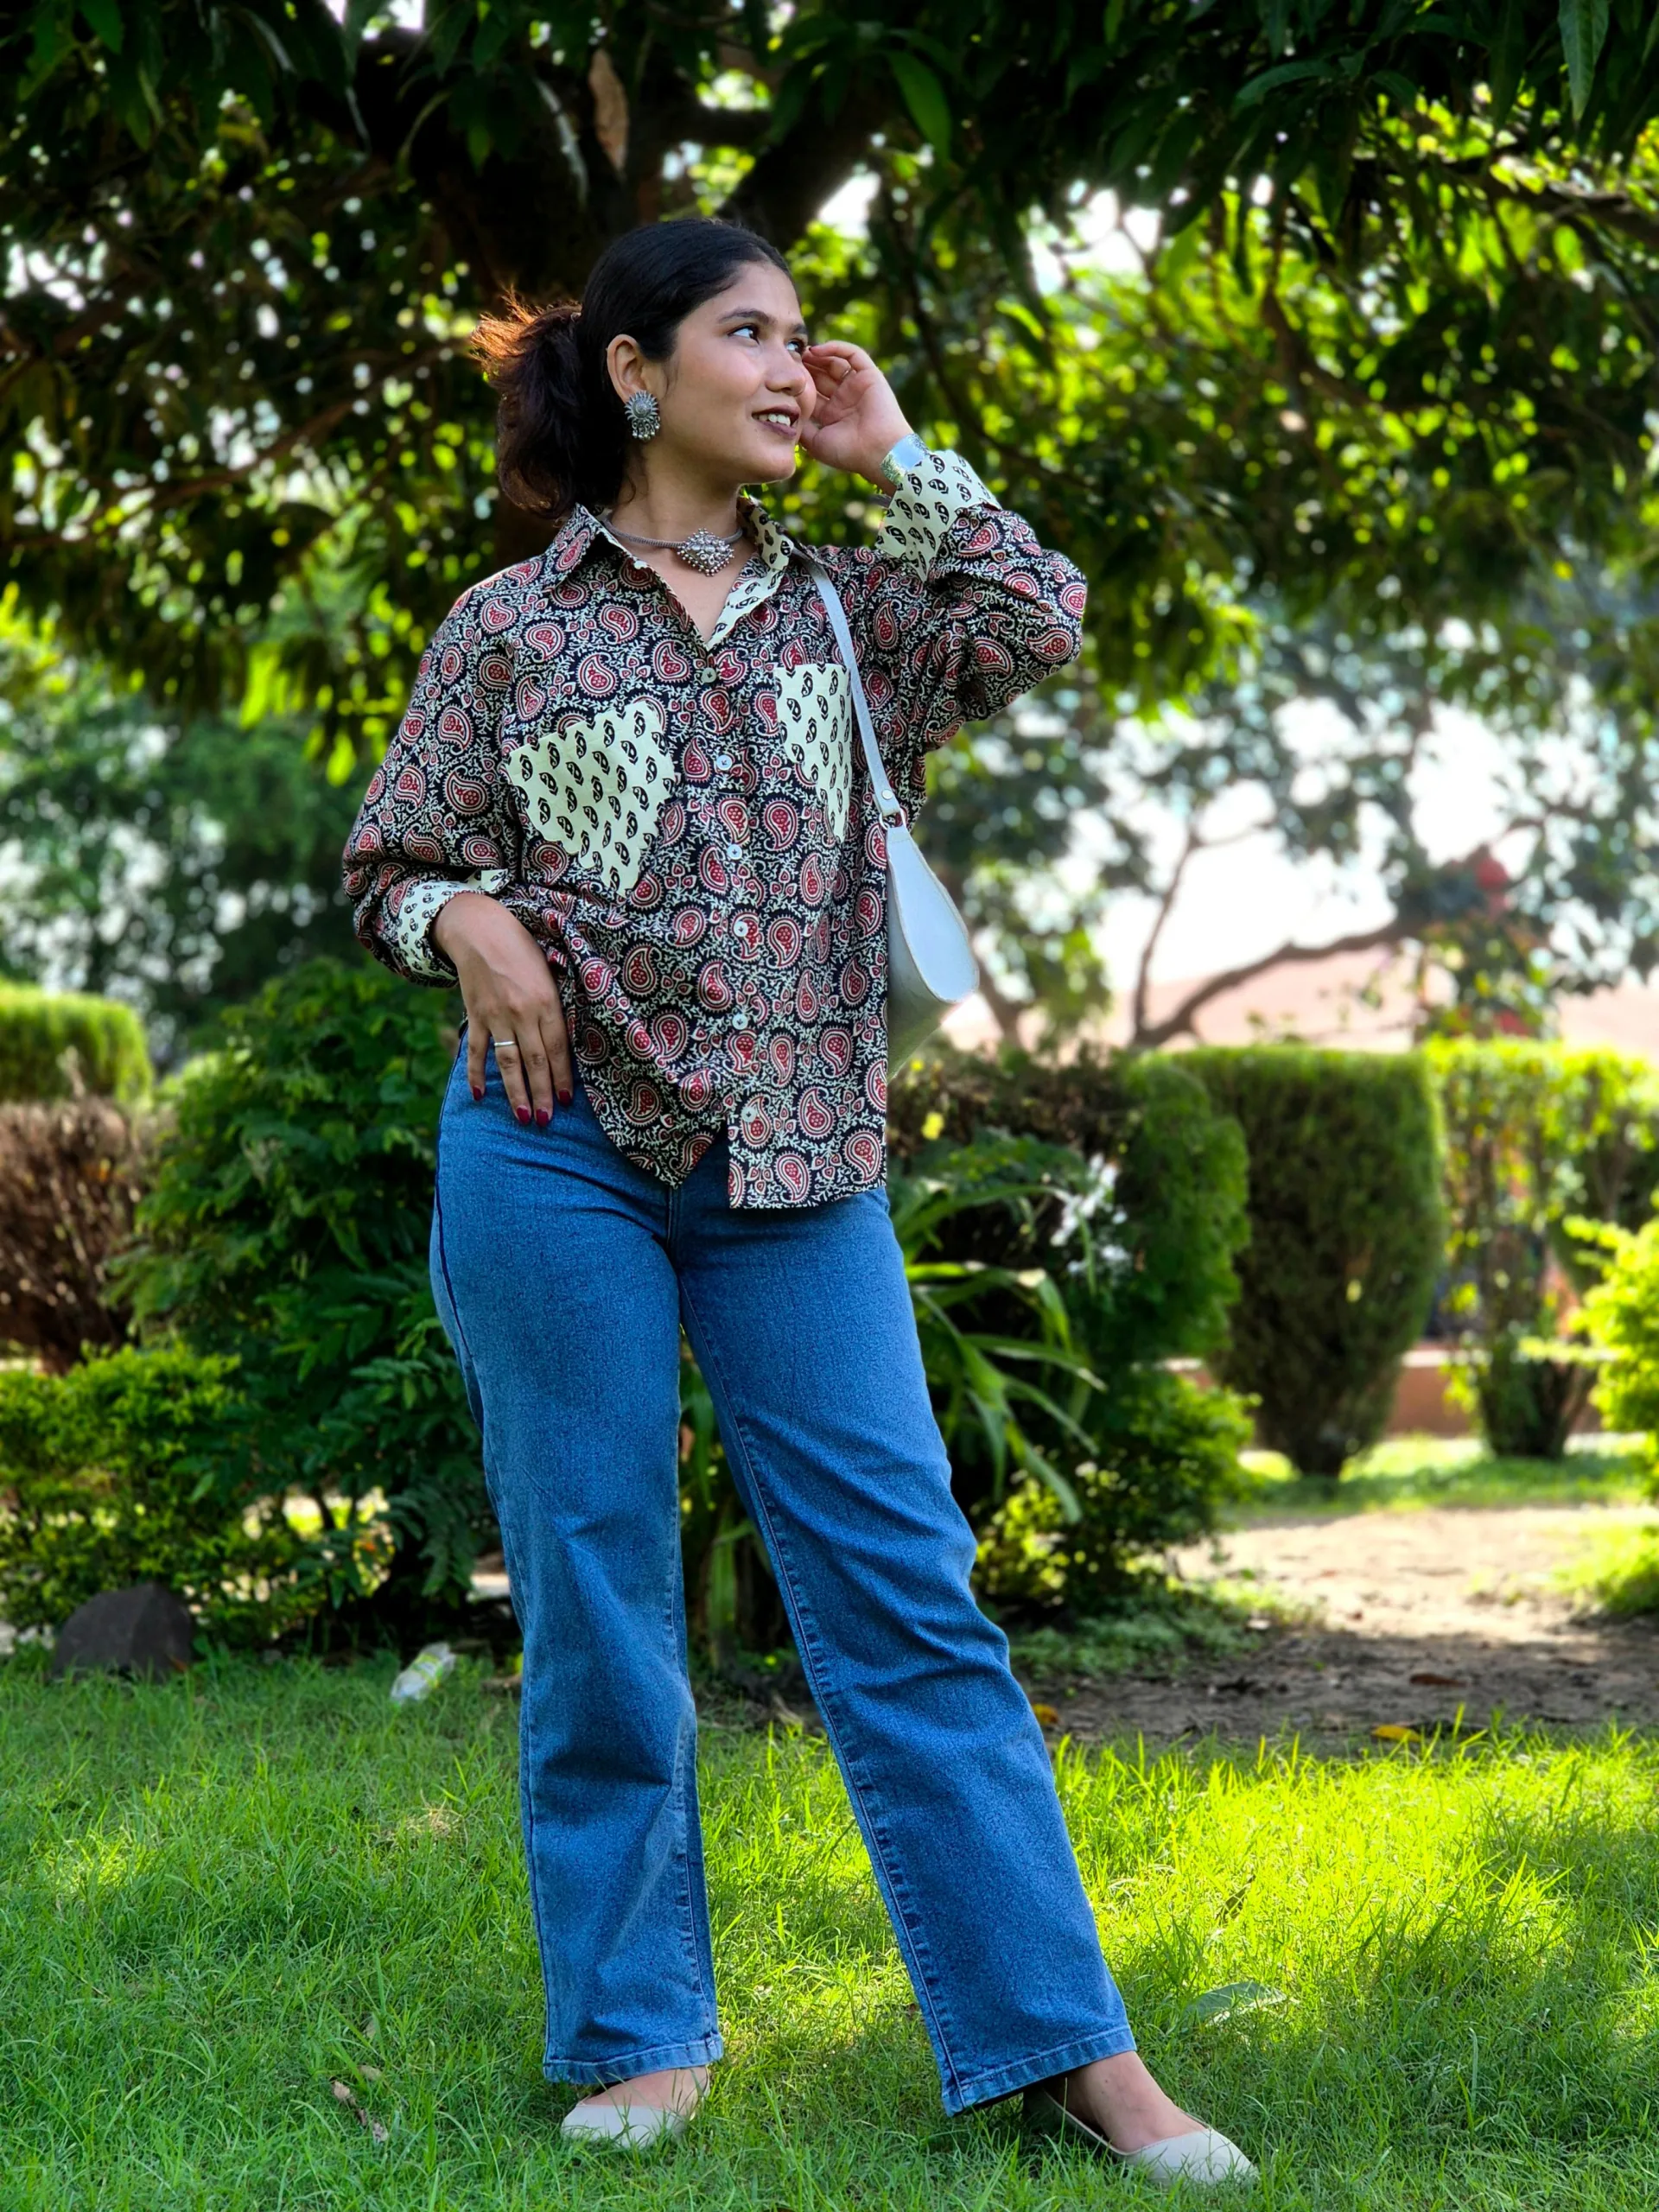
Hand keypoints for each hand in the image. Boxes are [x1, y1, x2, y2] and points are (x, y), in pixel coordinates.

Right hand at [432, 893, 573, 1124]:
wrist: (480, 929)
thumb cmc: (523, 948)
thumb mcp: (550, 971)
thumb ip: (557, 1005)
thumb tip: (569, 1040)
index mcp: (546, 1001)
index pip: (557, 1047)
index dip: (562, 1076)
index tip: (566, 1101)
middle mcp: (522, 1012)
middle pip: (535, 1061)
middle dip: (541, 1094)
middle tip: (546, 1121)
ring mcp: (496, 1016)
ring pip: (508, 1062)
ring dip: (515, 1092)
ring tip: (523, 1117)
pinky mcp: (475, 1015)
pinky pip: (476, 1050)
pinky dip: (474, 1073)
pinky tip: (477, 1095)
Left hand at [797, 342, 912, 485]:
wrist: (878, 452)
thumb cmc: (849, 452)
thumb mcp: (816, 443)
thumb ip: (801, 427)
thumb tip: (785, 413)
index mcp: (833, 414)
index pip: (813, 392)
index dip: (799, 383)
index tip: (784, 376)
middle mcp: (845, 398)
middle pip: (822, 375)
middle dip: (807, 366)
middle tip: (790, 359)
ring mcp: (857, 386)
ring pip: (835, 362)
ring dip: (818, 356)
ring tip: (802, 353)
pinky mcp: (870, 375)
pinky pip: (853, 354)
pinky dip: (836, 348)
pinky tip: (817, 350)